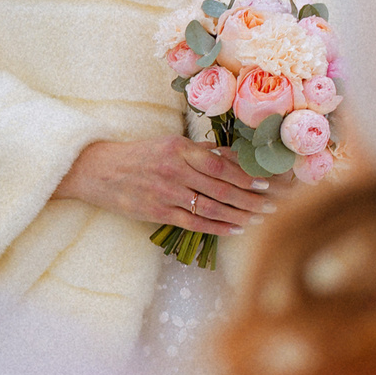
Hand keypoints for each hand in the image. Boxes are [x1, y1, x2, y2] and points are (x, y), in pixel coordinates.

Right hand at [53, 135, 279, 233]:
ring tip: (261, 217)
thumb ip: (198, 152)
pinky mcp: (158, 212)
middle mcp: (176, 170)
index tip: (270, 182)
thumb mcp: (167, 145)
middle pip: (223, 186)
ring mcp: (167, 193)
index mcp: (180, 149)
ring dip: (240, 213)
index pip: (222, 164)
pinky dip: (218, 227)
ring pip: (213, 206)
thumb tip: (231, 157)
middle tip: (276, 204)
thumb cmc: (137, 156)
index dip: (248, 175)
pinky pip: (195, 223)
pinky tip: (235, 229)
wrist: (98, 171)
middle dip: (253, 197)